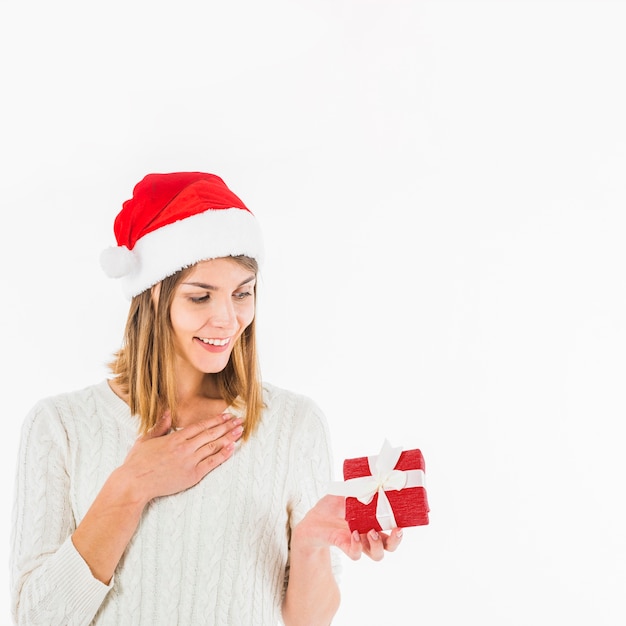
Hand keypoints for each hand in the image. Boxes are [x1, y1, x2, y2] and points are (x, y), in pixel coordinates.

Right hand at [121, 411, 242, 503]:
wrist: (134, 484)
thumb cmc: (137, 463)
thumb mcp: (146, 439)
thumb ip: (160, 426)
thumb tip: (168, 413)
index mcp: (175, 438)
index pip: (200, 426)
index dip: (215, 420)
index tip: (227, 415)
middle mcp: (184, 448)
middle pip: (210, 434)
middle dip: (227, 426)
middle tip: (240, 420)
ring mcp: (189, 461)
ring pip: (213, 446)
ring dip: (228, 438)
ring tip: (240, 431)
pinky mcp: (192, 475)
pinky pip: (211, 463)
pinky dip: (223, 455)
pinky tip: (232, 448)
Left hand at [292, 494, 402, 561]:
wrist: (312, 519)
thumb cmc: (332, 507)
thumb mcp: (346, 493)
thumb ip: (358, 487)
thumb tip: (370, 476)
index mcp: (371, 524)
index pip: (391, 533)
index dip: (399, 533)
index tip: (402, 524)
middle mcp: (367, 536)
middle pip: (388, 547)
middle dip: (395, 542)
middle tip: (396, 530)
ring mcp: (356, 542)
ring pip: (376, 555)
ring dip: (377, 544)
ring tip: (371, 531)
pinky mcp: (343, 544)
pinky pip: (355, 554)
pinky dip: (356, 546)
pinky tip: (353, 533)